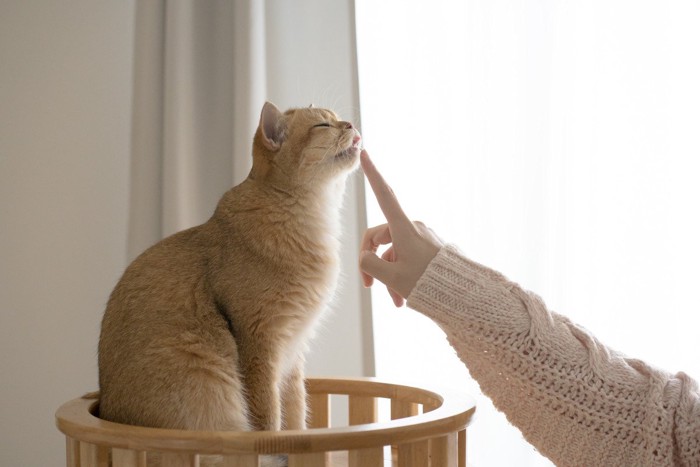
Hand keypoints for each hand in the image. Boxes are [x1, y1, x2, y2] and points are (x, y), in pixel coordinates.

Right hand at [359, 150, 443, 306]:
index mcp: (404, 228)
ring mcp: (422, 239)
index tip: (365, 152)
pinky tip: (402, 298)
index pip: (384, 194)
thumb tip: (367, 258)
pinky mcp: (429, 250)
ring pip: (393, 253)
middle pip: (380, 238)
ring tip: (394, 300)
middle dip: (373, 262)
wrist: (464, 295)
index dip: (372, 173)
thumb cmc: (428, 284)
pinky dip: (401, 276)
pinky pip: (407, 259)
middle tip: (369, 286)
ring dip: (388, 276)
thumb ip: (369, 264)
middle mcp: (413, 229)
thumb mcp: (391, 277)